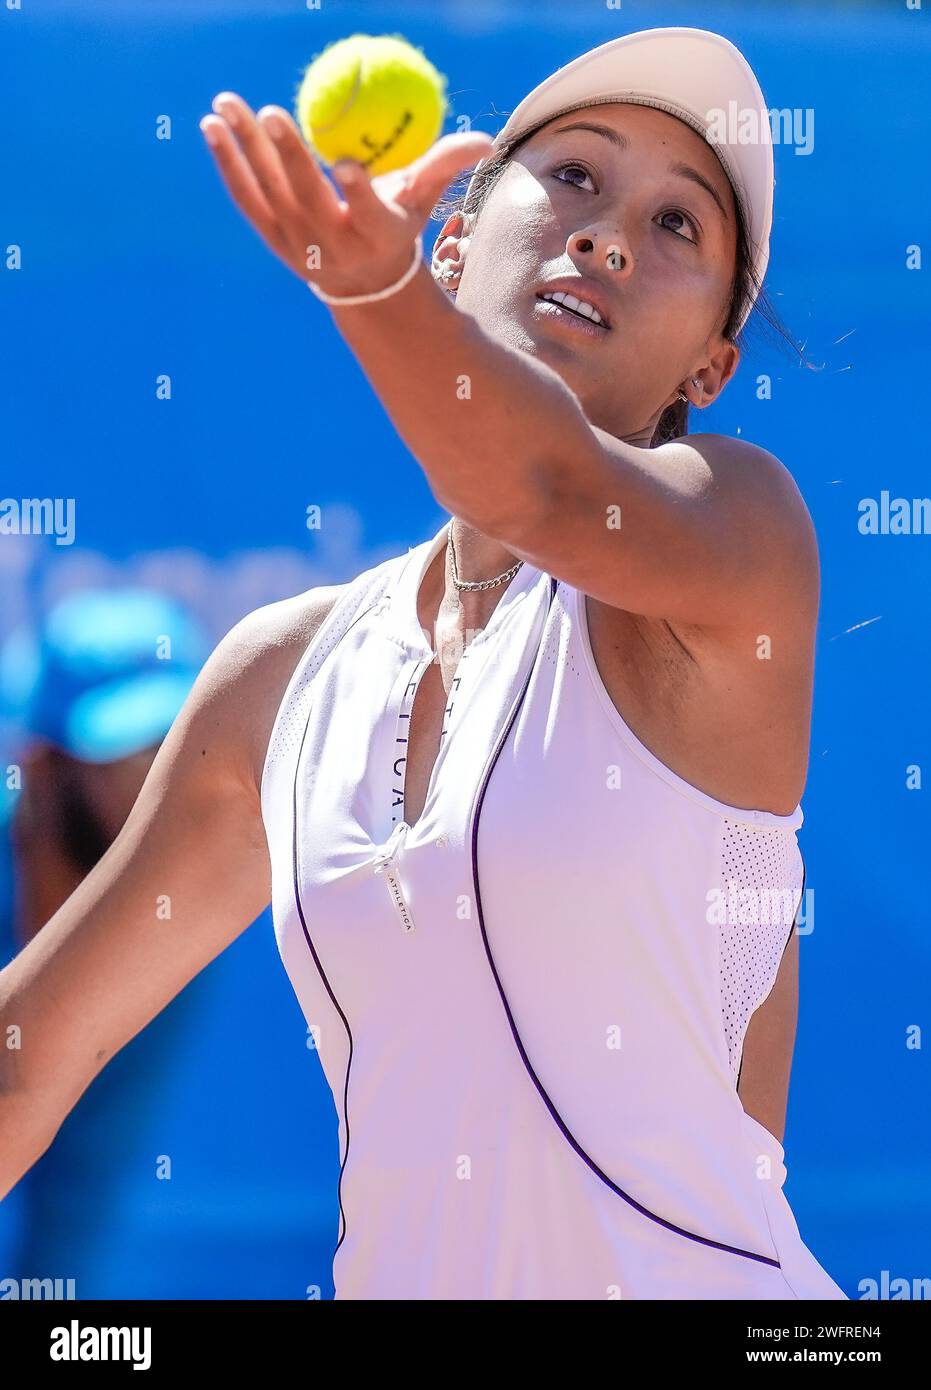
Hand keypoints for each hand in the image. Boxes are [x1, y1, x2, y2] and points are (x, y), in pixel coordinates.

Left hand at [200, 93, 493, 298]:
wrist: (362, 283)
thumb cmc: (395, 225)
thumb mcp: (422, 200)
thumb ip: (446, 166)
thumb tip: (485, 141)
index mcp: (374, 234)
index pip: (366, 212)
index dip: (357, 191)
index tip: (347, 162)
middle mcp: (333, 244)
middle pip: (307, 199)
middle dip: (287, 158)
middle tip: (269, 112)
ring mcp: (298, 244)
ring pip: (268, 194)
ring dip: (244, 150)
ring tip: (225, 104)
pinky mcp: (272, 238)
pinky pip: (247, 198)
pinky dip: (229, 164)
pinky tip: (213, 127)